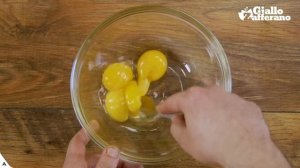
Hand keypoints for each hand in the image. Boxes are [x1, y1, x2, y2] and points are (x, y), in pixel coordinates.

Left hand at [63, 126, 142, 167]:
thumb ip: (105, 163)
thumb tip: (114, 148)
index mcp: (74, 164)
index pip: (77, 143)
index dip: (85, 132)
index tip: (94, 123)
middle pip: (99, 156)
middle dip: (117, 154)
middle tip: (131, 154)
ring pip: (107, 165)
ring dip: (123, 163)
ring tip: (138, 164)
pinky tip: (135, 167)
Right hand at [157, 86, 289, 167]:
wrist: (248, 150)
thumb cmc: (212, 145)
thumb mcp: (186, 141)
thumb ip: (176, 127)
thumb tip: (179, 119)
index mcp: (193, 99)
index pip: (174, 101)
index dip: (166, 106)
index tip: (160, 109)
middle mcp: (211, 92)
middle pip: (195, 97)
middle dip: (189, 106)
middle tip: (186, 117)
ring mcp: (231, 96)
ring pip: (215, 100)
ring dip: (210, 108)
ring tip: (211, 123)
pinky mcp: (247, 104)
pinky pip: (232, 107)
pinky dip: (228, 114)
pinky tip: (230, 126)